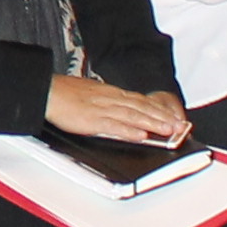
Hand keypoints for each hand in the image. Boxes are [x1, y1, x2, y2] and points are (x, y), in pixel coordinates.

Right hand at [46, 74, 189, 146]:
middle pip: (141, 107)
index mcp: (111, 92)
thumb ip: (109, 101)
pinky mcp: (92, 120)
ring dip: (152, 123)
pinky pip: (114, 126)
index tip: (174, 116)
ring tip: (167, 131)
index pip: (141, 100)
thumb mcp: (93, 92)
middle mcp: (110, 99)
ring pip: (133, 116)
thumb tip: (122, 110)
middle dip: (162, 117)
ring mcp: (102, 109)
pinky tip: (140, 136)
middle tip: (179, 126)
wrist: (47, 91)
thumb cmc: (66, 92)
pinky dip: (129, 131)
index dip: (159, 109)